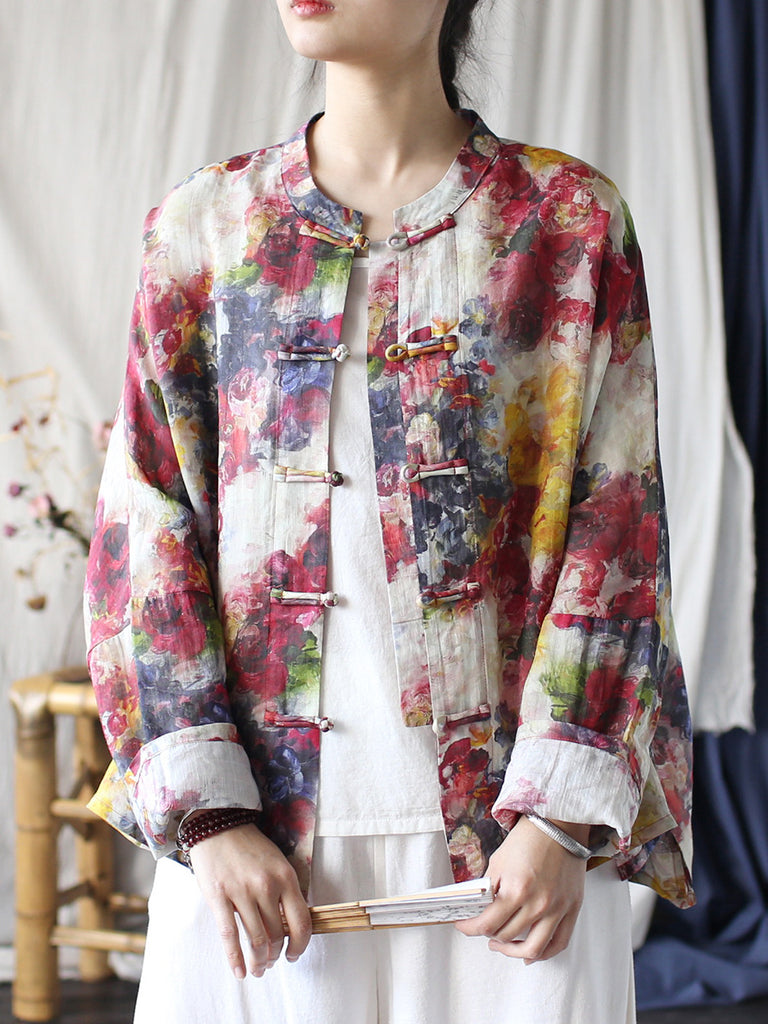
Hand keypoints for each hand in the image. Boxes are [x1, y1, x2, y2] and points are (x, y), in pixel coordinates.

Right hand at [189, 822, 311, 979]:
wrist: (218, 826)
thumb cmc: (249, 847)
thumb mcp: (277, 863)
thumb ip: (285, 891)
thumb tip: (290, 926)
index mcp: (285, 877)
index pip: (301, 922)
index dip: (300, 945)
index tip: (295, 954)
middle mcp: (266, 886)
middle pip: (277, 934)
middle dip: (276, 955)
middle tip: (272, 962)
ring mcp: (242, 892)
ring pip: (256, 939)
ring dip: (259, 961)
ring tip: (258, 969)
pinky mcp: (219, 897)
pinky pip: (230, 935)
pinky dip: (235, 959)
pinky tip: (240, 972)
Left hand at [455, 816, 587, 963]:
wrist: (558, 826)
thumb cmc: (528, 839)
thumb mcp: (499, 861)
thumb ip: (489, 888)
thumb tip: (477, 909)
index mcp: (516, 890)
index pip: (487, 923)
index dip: (470, 928)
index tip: (463, 926)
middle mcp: (538, 904)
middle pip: (506, 935)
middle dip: (488, 933)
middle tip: (482, 928)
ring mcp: (557, 910)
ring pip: (533, 949)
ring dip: (512, 951)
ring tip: (501, 945)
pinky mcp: (571, 910)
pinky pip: (558, 943)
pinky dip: (543, 954)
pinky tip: (529, 954)